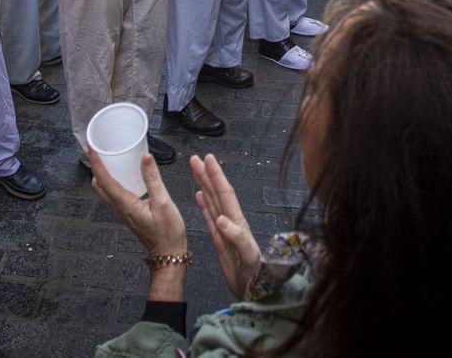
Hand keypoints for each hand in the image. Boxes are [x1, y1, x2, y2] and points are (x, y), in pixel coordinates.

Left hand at [91, 153, 188, 260]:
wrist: (168, 253)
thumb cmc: (167, 233)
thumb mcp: (164, 203)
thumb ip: (153, 180)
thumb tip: (145, 158)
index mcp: (126, 204)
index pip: (105, 181)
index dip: (97, 163)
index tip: (93, 148)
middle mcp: (120, 208)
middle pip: (100, 185)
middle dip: (97, 166)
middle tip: (100, 150)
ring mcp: (123, 211)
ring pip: (106, 190)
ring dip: (104, 173)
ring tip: (110, 158)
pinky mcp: (129, 212)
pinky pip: (115, 194)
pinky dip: (114, 181)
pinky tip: (126, 174)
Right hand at [190, 154, 262, 300]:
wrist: (255, 292)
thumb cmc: (256, 275)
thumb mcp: (249, 256)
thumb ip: (237, 237)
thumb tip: (221, 219)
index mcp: (238, 223)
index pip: (226, 194)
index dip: (217, 176)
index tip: (208, 159)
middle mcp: (231, 223)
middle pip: (217, 193)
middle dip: (207, 175)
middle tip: (196, 158)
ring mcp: (225, 231)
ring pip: (212, 202)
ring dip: (204, 185)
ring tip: (195, 170)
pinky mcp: (220, 241)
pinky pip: (210, 218)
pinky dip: (204, 205)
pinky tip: (199, 196)